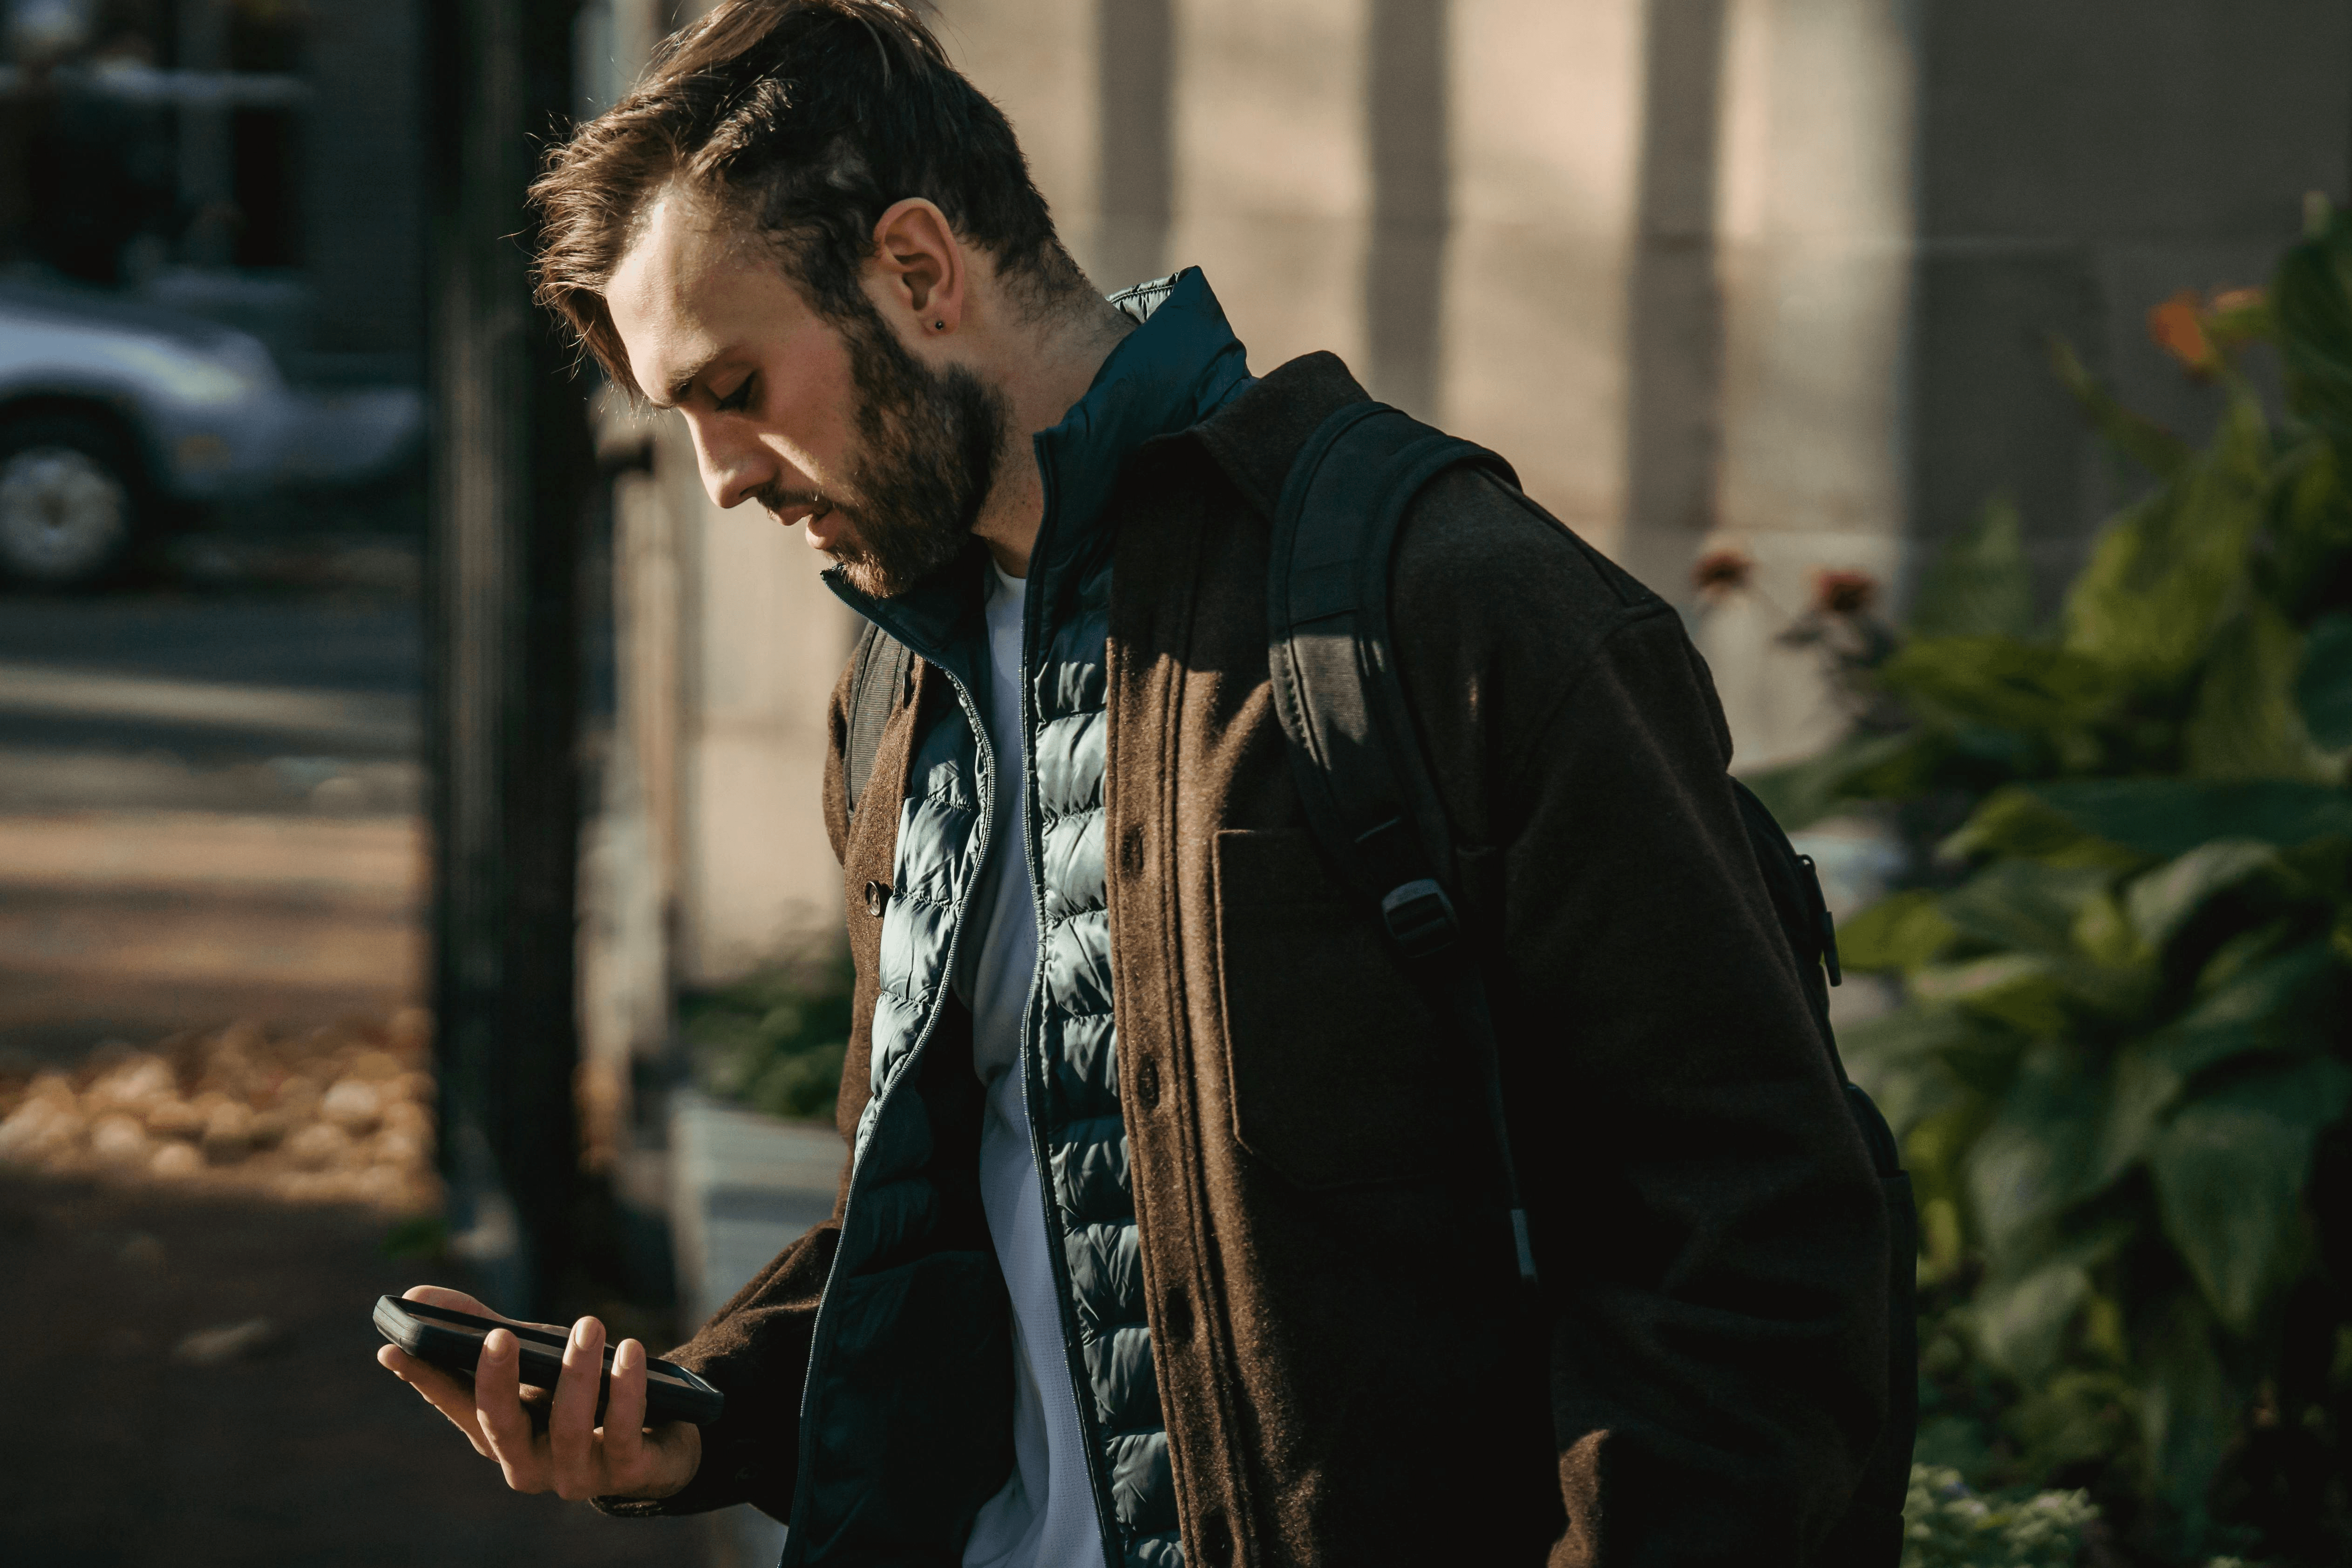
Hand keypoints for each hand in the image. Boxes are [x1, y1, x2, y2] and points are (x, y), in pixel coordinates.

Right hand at [376, 1284, 700, 1501]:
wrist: (657, 1445)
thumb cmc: (578, 1395)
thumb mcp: (534, 1359)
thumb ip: (481, 1328)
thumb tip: (417, 1296)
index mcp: (497, 1435)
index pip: (453, 1405)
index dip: (423, 1378)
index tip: (392, 1348)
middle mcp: (527, 1462)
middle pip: (500, 1426)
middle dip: (497, 1381)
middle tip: (499, 1336)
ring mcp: (575, 1473)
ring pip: (568, 1426)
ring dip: (577, 1373)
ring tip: (589, 1325)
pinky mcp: (625, 1472)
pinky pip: (621, 1431)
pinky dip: (626, 1390)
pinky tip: (629, 1351)